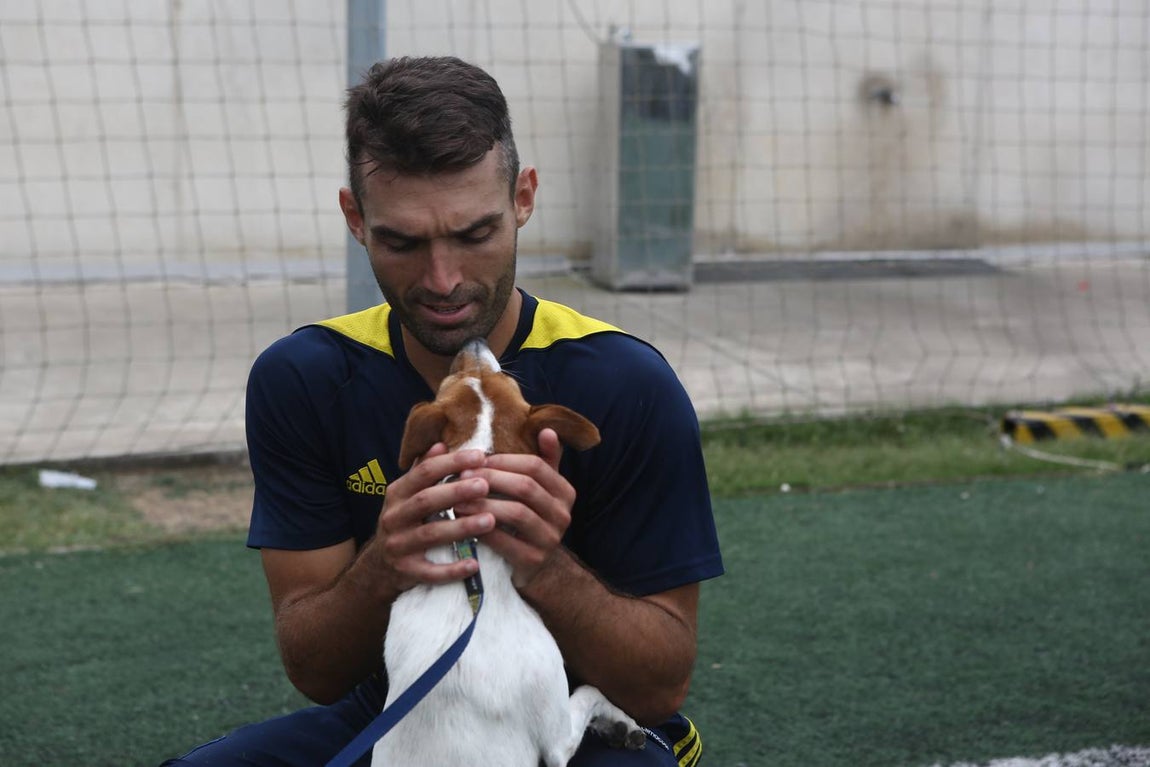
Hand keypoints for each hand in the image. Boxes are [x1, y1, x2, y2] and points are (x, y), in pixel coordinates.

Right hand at [358, 445, 494, 595]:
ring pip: (430, 535)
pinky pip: (430, 572)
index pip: (424, 472)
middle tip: (485, 485)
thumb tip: (441, 444)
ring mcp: (398, 546)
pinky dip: (452, 570)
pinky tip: (475, 564)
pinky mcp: (405, 572)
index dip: (451, 463)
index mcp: (397, 493)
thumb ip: (424, 470)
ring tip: (490, 520)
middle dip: (456, 492)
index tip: (481, 456)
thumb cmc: (406, 522)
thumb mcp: (408, 495)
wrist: (379, 566)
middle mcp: (393, 517)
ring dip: (461, 527)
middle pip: (426, 501)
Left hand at [454, 428, 573, 587]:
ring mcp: (551, 539)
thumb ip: (544, 460)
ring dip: (484, 503)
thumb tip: (547, 430)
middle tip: (462, 475)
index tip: (476, 459)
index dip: (504, 460)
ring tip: (458, 498)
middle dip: (491, 479)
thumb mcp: (539, 489)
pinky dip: (482, 528)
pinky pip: (505, 541)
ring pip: (516, 512)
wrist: (534, 565)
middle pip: (526, 487)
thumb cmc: (529, 518)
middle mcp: (563, 515)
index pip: (535, 466)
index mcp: (565, 492)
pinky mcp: (533, 560)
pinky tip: (464, 522)